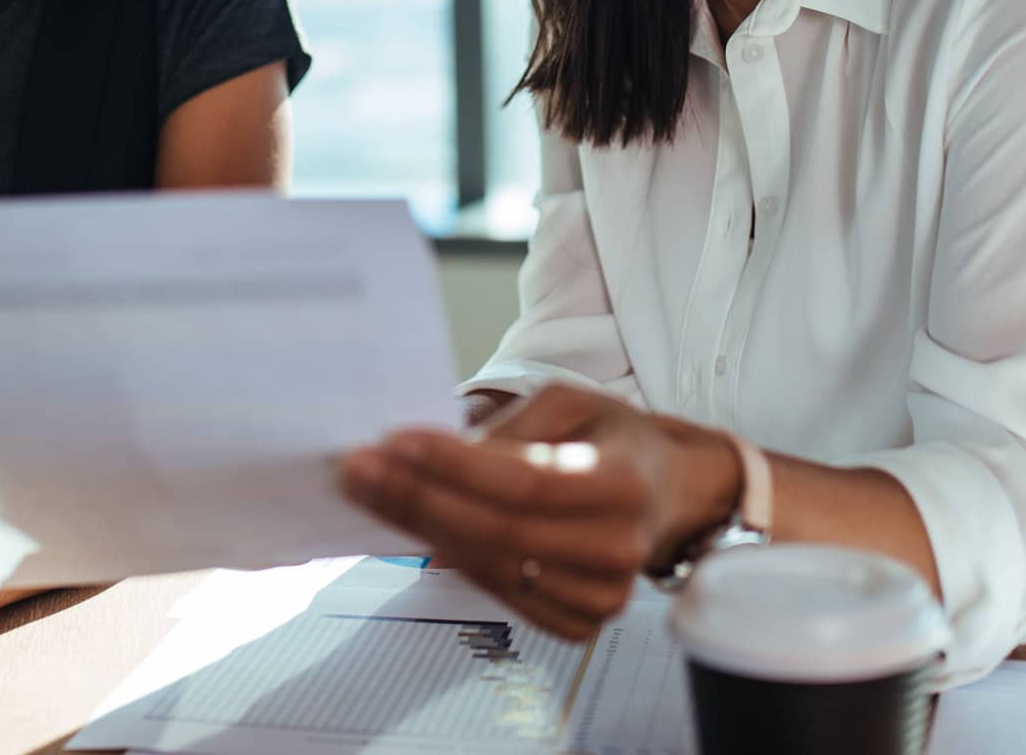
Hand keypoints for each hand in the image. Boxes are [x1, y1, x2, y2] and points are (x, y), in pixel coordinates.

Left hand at [339, 384, 739, 639]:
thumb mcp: (569, 403)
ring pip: (489, 567)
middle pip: (496, 531)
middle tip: (358, 471)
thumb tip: (438, 460)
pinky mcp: (578, 622)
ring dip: (420, 530)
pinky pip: (498, 593)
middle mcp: (617, 549)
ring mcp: (599, 596)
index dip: (454, 467)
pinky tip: (420, 528)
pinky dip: (452, 559)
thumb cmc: (613, 440)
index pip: (525, 482)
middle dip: (416, 499)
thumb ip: (509, 429)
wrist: (666, 494)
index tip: (393, 443)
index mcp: (624, 484)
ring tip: (371, 492)